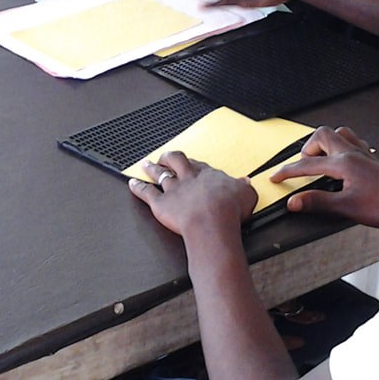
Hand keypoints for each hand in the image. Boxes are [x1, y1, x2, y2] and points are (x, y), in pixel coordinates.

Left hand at [127, 151, 256, 238]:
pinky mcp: (161, 203)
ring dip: (152, 168)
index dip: (195, 165)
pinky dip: (138, 187)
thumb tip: (245, 183)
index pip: (200, 166)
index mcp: (209, 176)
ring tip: (146, 164)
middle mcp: (189, 178)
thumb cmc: (230, 211)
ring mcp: (173, 189)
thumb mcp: (247, 195)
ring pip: (160, 174)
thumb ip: (244, 187)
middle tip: (167, 156)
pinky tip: (131, 183)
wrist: (212, 223)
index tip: (193, 165)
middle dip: (171, 157)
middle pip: (177, 160)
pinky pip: (146, 192)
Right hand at [271, 127, 378, 231]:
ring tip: (320, 161)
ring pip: (339, 134)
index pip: (307, 164)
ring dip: (325, 144)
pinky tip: (342, 162)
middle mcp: (353, 153)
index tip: (275, 177)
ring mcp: (364, 154)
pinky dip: (342, 147)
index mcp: (344, 163)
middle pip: (322, 135)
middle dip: (307, 149)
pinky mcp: (372, 160)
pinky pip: (353, 142)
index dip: (288, 171)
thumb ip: (317, 202)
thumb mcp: (347, 208)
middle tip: (302, 167)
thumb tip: (294, 201)